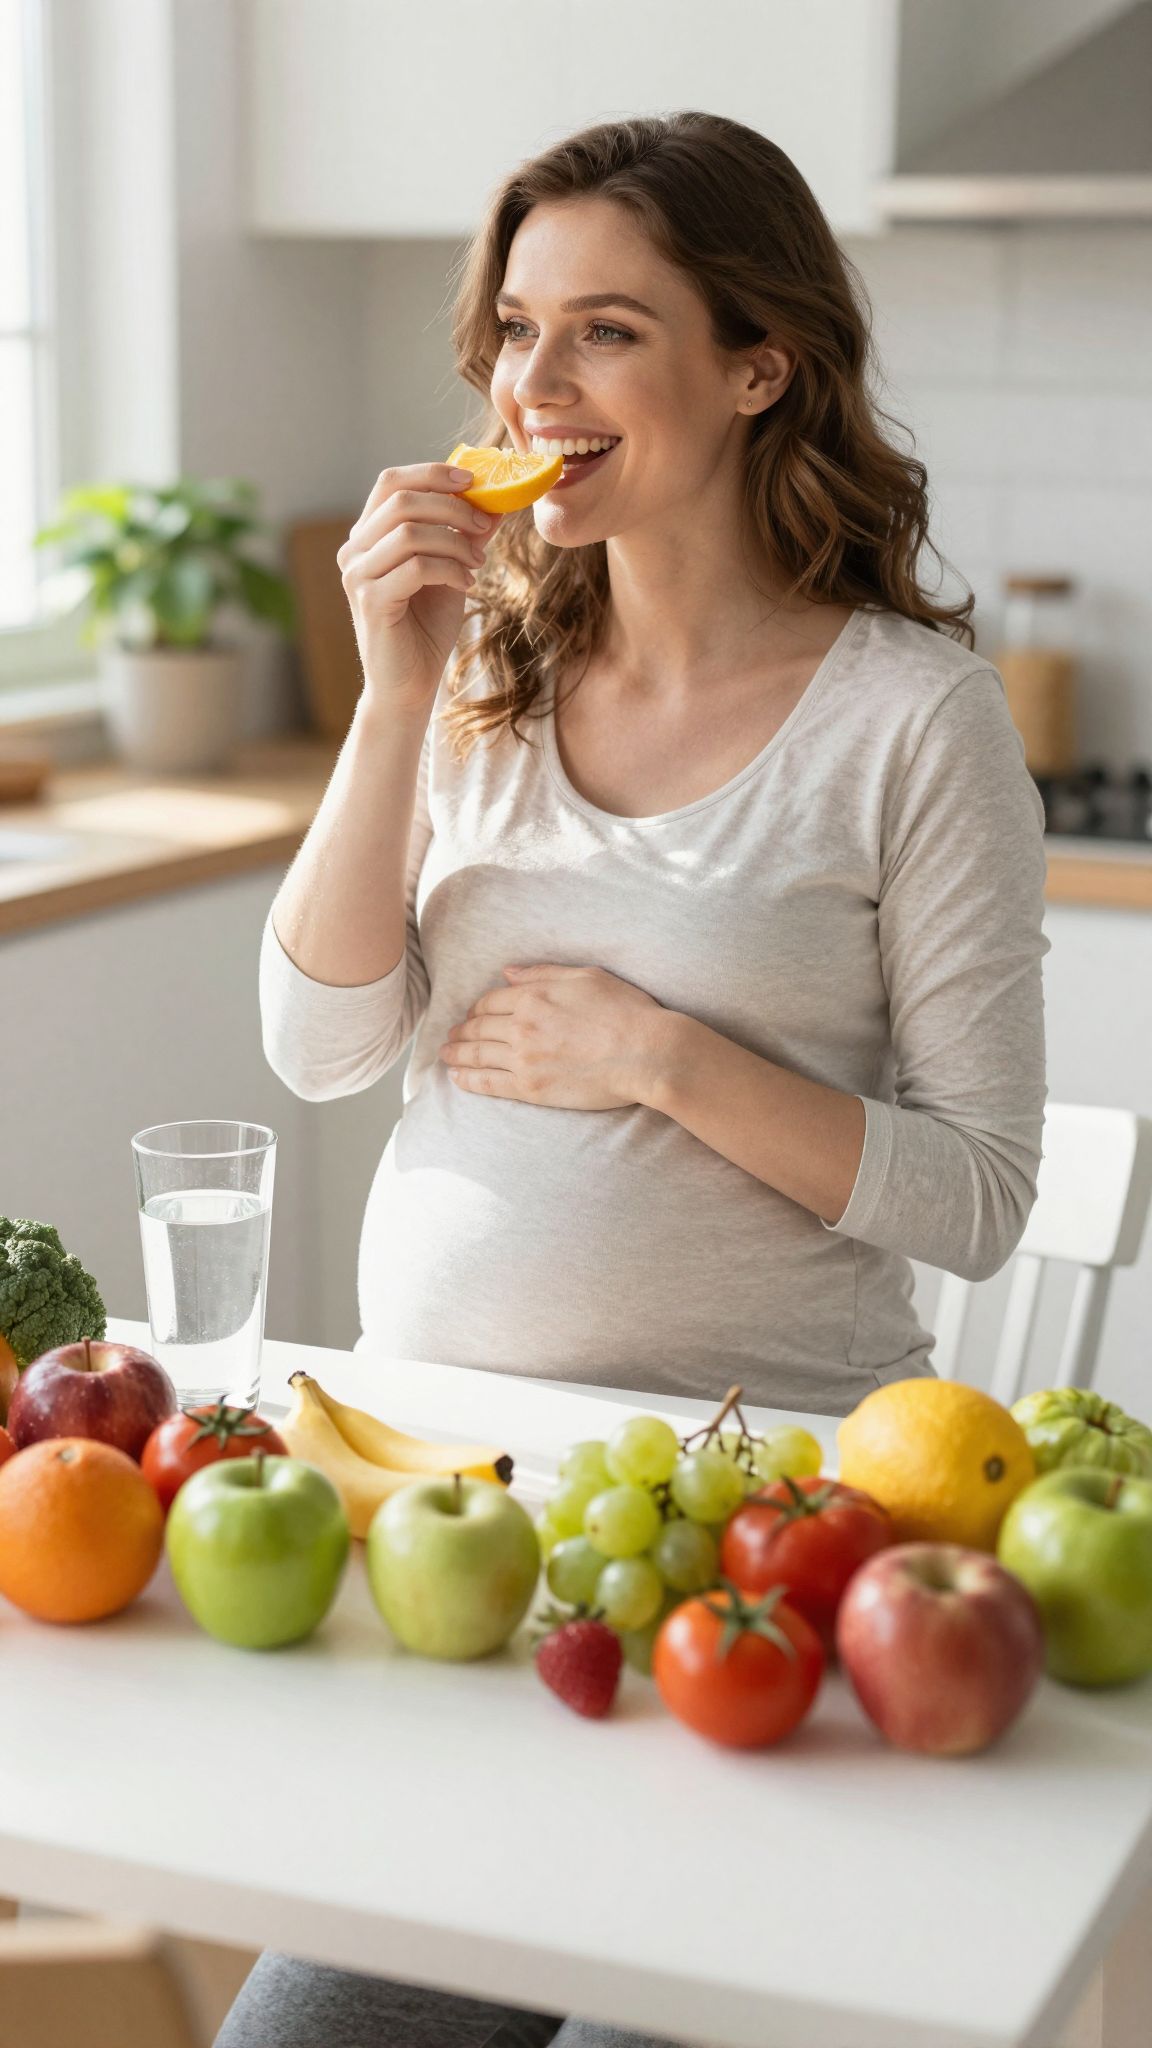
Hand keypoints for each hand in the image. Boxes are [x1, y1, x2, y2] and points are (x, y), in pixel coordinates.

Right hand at [336, 461, 499, 714]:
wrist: (410, 684)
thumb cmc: (426, 628)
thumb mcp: (451, 570)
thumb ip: (465, 534)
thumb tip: (497, 500)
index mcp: (368, 535)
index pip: (391, 483)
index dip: (432, 474)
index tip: (473, 481)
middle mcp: (354, 550)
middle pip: (402, 501)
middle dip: (453, 507)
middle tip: (485, 526)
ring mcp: (357, 575)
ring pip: (410, 533)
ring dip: (455, 542)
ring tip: (478, 562)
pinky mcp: (370, 601)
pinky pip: (416, 567)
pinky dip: (450, 569)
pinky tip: (466, 585)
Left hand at [437, 964, 674, 1110]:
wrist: (645, 1053)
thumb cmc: (625, 1011)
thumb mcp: (585, 977)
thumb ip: (542, 973)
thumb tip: (509, 973)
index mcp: (533, 997)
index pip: (491, 1001)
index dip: (478, 1008)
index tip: (473, 1014)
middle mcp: (522, 1027)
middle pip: (479, 1028)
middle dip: (462, 1031)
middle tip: (452, 1036)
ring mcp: (524, 1060)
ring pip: (478, 1055)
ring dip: (457, 1053)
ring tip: (446, 1054)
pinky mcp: (531, 1089)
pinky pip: (489, 1084)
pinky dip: (468, 1080)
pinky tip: (457, 1077)